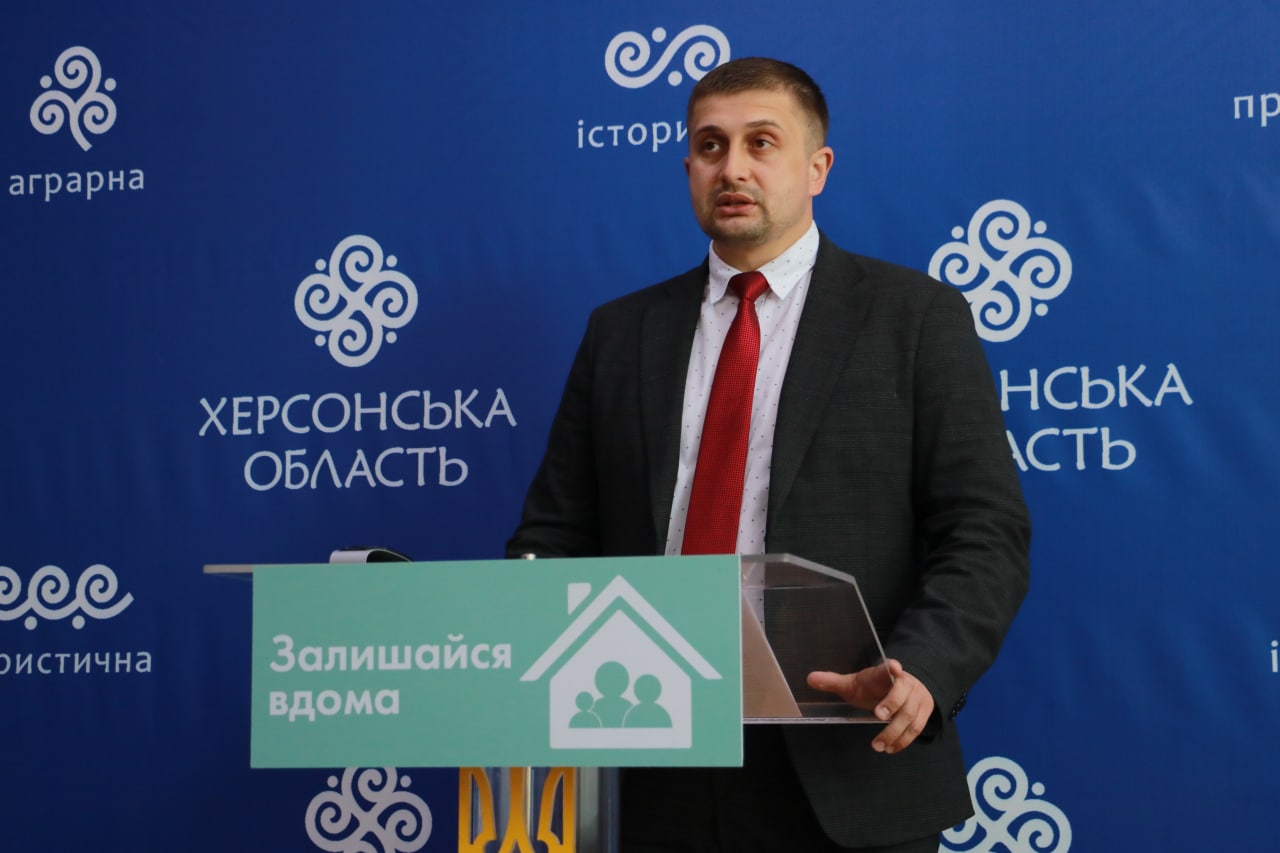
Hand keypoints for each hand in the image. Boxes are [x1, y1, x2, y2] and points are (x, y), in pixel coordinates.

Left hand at [807, 658, 934, 753]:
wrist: (904, 686)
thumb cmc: (874, 686)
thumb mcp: (853, 683)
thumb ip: (833, 681)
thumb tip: (810, 678)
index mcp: (885, 673)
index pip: (889, 668)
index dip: (891, 667)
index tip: (894, 666)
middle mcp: (905, 682)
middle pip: (903, 693)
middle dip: (891, 704)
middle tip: (878, 716)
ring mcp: (917, 697)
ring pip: (910, 715)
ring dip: (894, 732)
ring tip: (878, 745)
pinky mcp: (924, 712)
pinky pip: (917, 728)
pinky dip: (904, 740)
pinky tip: (890, 748)